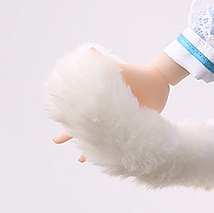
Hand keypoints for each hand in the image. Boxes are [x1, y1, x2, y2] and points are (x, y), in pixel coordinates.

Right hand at [52, 51, 172, 159]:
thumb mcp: (118, 69)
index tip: (56, 118)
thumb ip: (104, 62)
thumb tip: (90, 50)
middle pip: (83, 125)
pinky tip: (108, 162)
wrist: (157, 81)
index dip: (66, 114)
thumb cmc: (135, 73)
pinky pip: (119, 143)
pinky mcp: (130, 128)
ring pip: (99, 138)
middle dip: (69, 133)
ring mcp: (117, 122)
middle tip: (56, 141)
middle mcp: (105, 112)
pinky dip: (112, 152)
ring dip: (89, 148)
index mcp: (99, 99)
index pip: (78, 108)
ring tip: (81, 160)